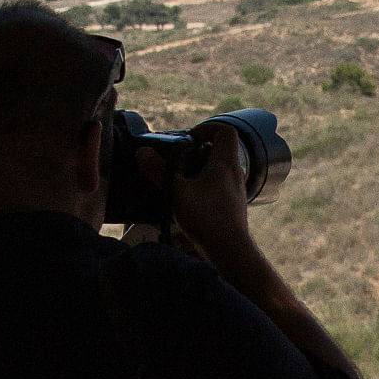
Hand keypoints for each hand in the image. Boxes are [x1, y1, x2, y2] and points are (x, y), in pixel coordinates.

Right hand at [155, 118, 260, 258]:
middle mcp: (235, 173)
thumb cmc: (206, 218)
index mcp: (225, 163)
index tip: (188, 139)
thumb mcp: (177, 193)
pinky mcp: (233, 205)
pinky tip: (189, 200)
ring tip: (180, 181)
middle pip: (221, 149)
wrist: (230, 250)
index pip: (225, 130)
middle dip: (199, 150)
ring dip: (201, 169)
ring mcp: (236, 190)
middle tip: (179, 160)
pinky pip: (220, 185)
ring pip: (220, 169)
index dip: (207, 128)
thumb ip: (160, 171)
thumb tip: (143, 152)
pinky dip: (205, 185)